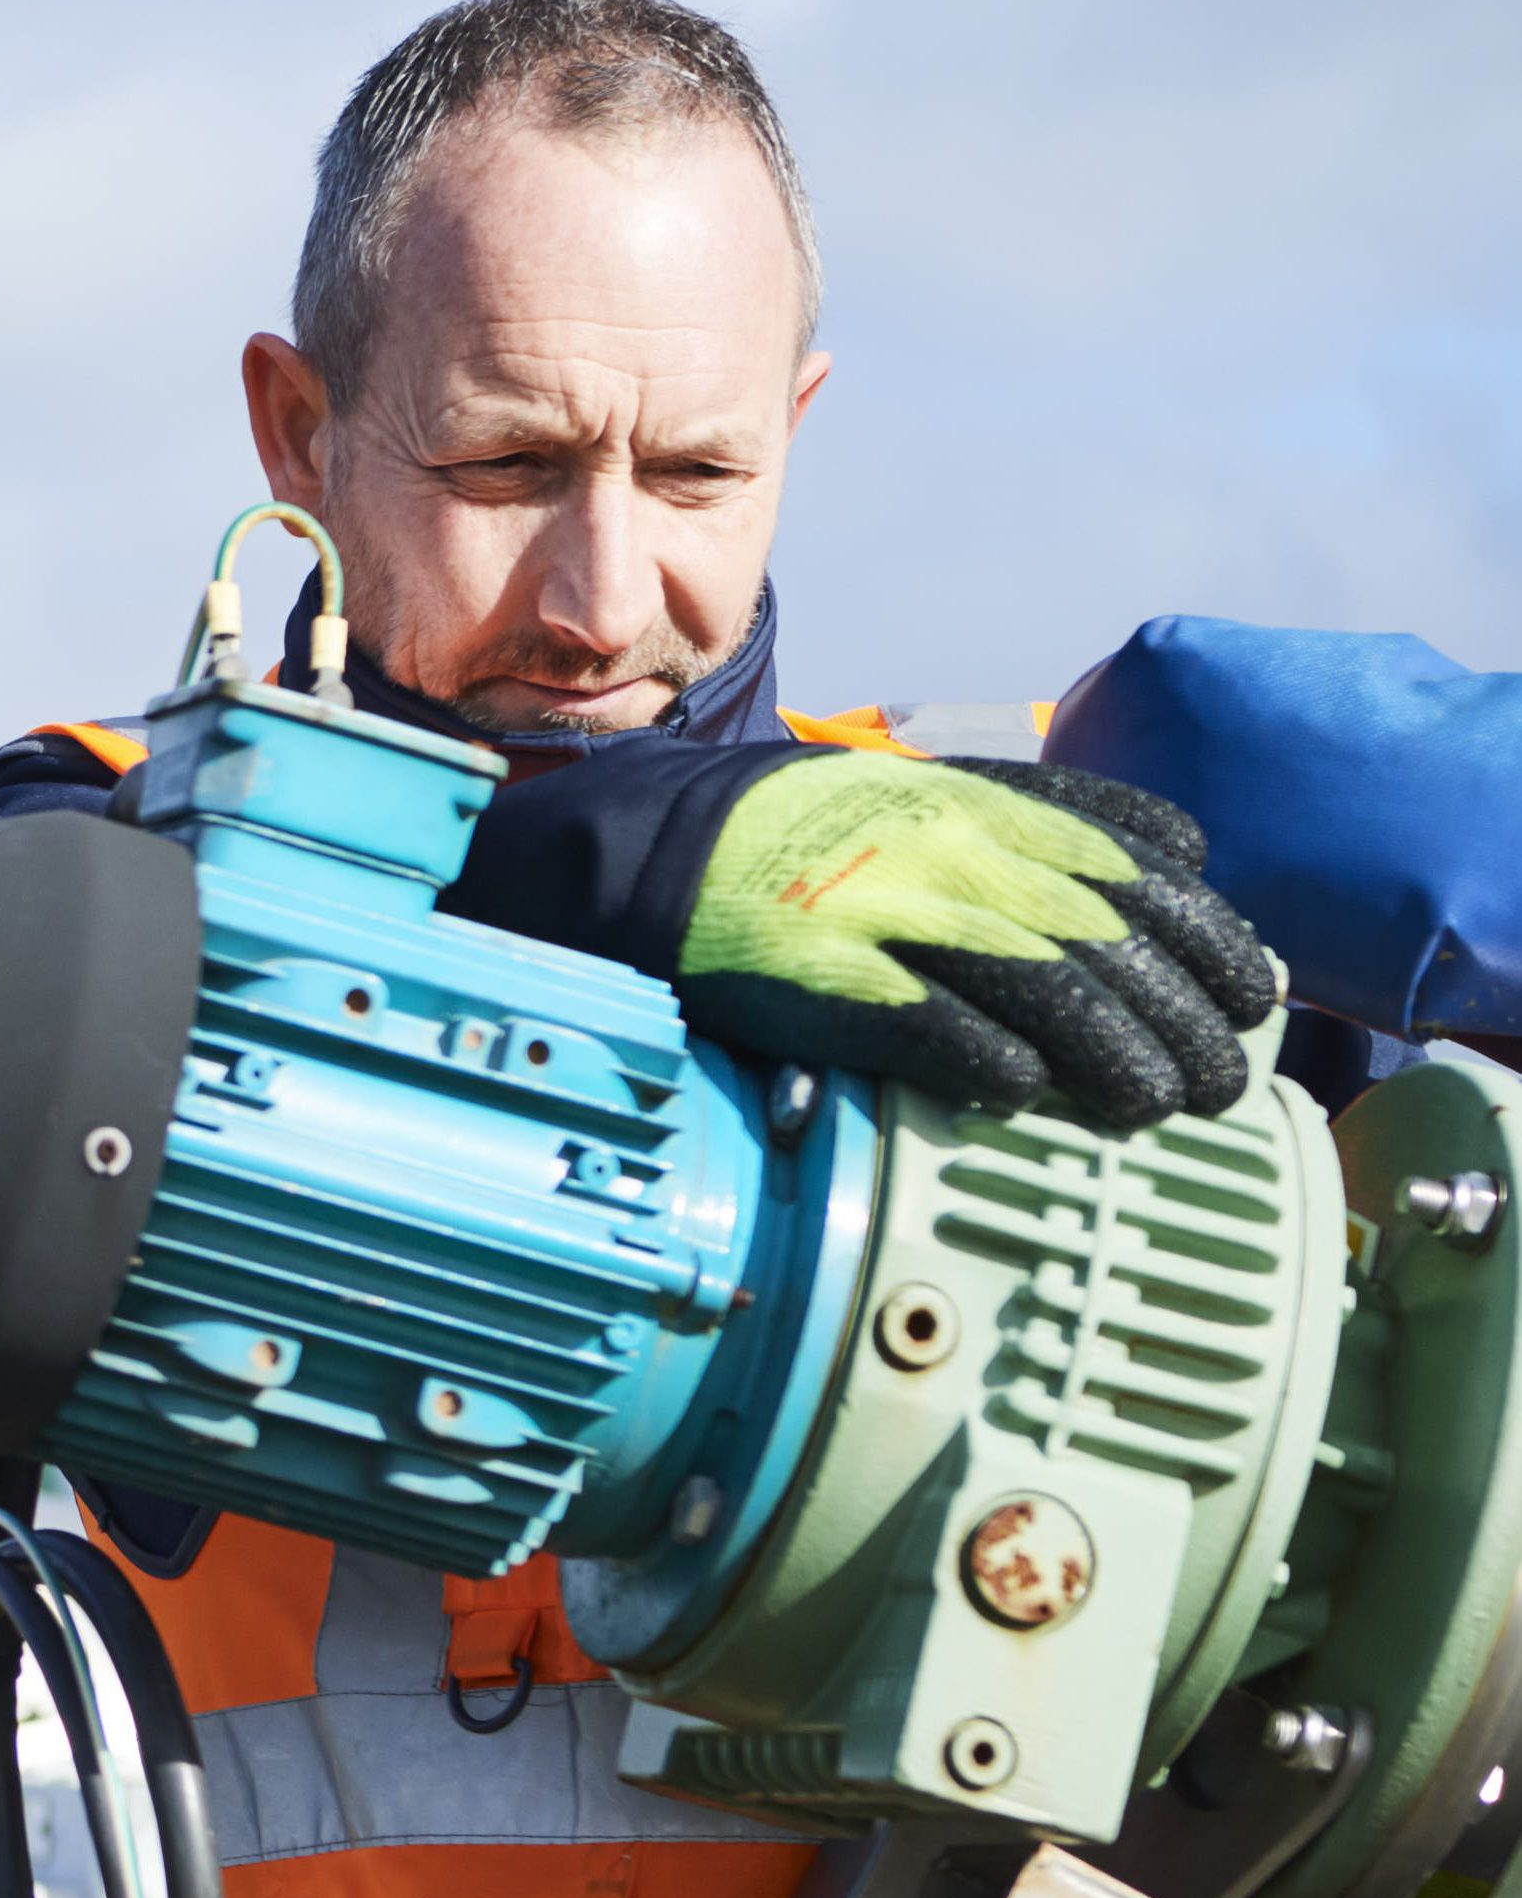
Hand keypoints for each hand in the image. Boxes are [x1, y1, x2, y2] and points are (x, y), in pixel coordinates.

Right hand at [674, 753, 1282, 1126]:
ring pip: (1043, 987)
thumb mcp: (928, 790)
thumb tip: (1183, 848)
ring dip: (1116, 1055)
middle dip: (1184, 1016)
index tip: (1249, 996)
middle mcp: (944, 852)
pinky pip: (931, 1027)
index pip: (1137, 866)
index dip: (1212, 936)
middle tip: (1220, 1080)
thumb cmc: (803, 836)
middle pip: (1108, 937)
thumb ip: (1046, 814)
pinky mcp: (820, 979)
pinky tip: (1030, 1092)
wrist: (647, 849)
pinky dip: (996, 1064)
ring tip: (1154, 1107)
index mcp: (980, 806)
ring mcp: (881, 914)